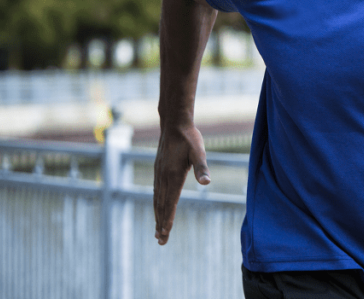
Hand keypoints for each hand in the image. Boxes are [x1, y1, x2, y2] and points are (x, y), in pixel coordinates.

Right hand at [153, 125, 209, 244]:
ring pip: (157, 200)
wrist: (174, 124)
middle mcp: (163, 177)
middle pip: (162, 205)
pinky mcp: (158, 170)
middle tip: (161, 240)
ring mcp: (159, 174)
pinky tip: (157, 208)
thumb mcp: (198, 151)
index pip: (171, 202)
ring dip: (157, 216)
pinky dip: (156, 204)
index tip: (165, 233)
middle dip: (161, 223)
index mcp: (173, 175)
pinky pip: (156, 191)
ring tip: (157, 231)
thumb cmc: (189, 138)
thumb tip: (207, 182)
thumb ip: (201, 167)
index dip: (168, 219)